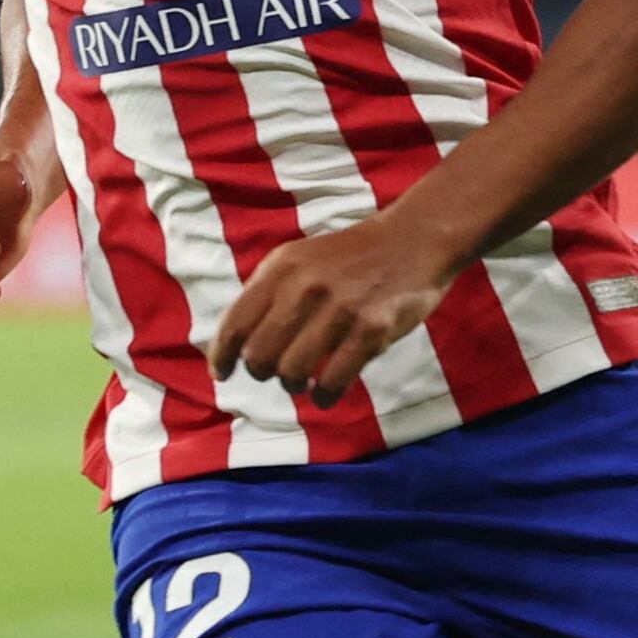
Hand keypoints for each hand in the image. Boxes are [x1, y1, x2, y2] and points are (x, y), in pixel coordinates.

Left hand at [211, 215, 461, 406]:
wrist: (414, 240)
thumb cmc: (351, 257)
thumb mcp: (301, 259)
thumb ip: (269, 292)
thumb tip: (236, 342)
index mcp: (281, 268)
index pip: (236, 323)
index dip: (222, 356)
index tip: (223, 374)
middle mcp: (305, 287)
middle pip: (260, 355)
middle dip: (262, 372)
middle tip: (276, 373)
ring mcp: (340, 309)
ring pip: (292, 372)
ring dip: (293, 385)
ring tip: (302, 383)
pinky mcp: (372, 330)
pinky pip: (333, 380)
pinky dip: (323, 397)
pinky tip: (325, 395)